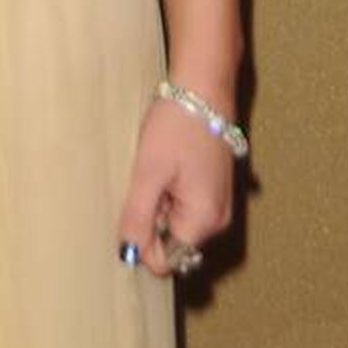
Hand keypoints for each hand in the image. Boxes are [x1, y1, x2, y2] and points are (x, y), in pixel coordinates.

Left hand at [116, 92, 235, 278]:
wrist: (204, 88)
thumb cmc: (177, 126)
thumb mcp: (148, 172)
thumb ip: (138, 217)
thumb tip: (128, 255)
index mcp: (204, 220)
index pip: (166, 260)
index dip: (141, 240)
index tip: (134, 205)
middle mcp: (217, 219)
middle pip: (172, 241)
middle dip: (153, 218)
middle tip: (149, 181)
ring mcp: (219, 203)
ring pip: (177, 221)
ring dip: (160, 202)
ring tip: (160, 167)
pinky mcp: (215, 187)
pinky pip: (186, 204)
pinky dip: (171, 190)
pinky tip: (169, 163)